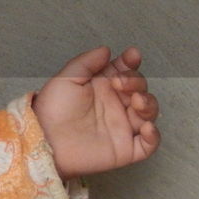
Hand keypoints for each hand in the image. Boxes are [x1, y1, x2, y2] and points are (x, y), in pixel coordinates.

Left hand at [32, 45, 160, 178]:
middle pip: (140, 89)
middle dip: (136, 82)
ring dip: (148, 103)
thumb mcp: (65, 79)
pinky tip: (146, 127)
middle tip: (119, 83)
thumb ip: (86, 63)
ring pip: (148, 112)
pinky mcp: (124, 149)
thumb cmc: (52, 110)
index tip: (131, 56)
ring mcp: (121, 127)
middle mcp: (115, 105)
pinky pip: (148, 144)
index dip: (131, 63)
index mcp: (102, 88)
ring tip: (136, 101)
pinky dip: (154, 136)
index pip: (125, 71)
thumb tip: (106, 50)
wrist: (44, 139)